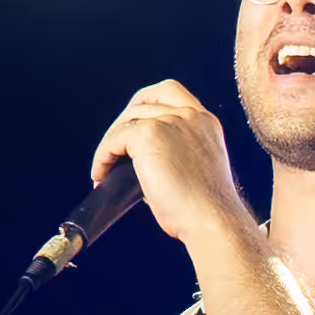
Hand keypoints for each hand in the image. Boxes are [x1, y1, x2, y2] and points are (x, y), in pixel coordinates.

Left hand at [94, 77, 258, 264]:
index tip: (132, 124)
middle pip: (144, 101)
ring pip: (127, 121)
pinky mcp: (149, 135)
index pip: (171, 92)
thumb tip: (139, 161)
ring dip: (110, 144)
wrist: (212, 222)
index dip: (147, 103)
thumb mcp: (195, 171)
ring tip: (105, 169)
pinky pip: (115, 139)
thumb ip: (174, 154)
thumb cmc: (206, 212)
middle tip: (113, 151)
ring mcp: (170, 122)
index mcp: (205, 123)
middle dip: (123, 124)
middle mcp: (191, 116)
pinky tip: (102, 176)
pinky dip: (103, 157)